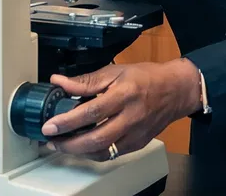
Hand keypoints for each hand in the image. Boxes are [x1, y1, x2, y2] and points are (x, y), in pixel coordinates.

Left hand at [42, 59, 201, 160]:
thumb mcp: (115, 71)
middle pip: (96, 139)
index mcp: (124, 95)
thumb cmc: (146, 78)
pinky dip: (94, 153)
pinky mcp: (138, 144)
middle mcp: (131, 117)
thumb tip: (60, 82)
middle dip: (69, 143)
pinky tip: (83, 147)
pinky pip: (112, 154)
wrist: (176, 90)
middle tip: (51, 139)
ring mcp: (136, 134)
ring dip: (79, 151)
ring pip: (103, 151)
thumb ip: (86, 80)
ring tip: (63, 145)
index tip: (50, 125)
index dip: (67, 121)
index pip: (91, 112)